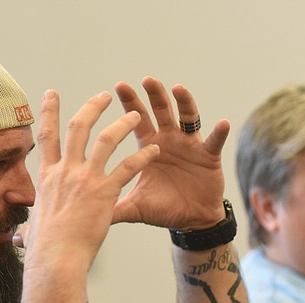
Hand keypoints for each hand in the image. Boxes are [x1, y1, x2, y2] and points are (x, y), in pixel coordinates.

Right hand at [21, 89, 159, 271]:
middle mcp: (65, 171)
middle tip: (104, 96)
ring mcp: (85, 179)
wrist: (56, 260)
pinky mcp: (105, 192)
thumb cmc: (45, 251)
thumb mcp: (35, 230)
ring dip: (122, 124)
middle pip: (78, 127)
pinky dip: (142, 156)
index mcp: (47, 177)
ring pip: (105, 139)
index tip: (52, 93)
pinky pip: (128, 166)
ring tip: (136, 115)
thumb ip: (32, 227)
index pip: (46, 136)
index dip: (48, 111)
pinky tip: (153, 151)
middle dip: (92, 107)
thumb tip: (23, 237)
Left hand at [112, 77, 230, 230]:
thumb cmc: (163, 209)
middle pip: (161, 111)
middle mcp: (169, 139)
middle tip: (146, 80)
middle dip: (154, 95)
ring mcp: (190, 145)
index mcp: (149, 146)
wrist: (191, 221)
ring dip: (184, 102)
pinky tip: (222, 123)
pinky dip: (219, 133)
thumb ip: (111, 205)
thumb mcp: (134, 206)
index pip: (137, 120)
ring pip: (187, 118)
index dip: (129, 103)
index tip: (118, 86)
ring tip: (178, 89)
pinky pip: (214, 141)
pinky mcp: (208, 155)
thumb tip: (82, 213)